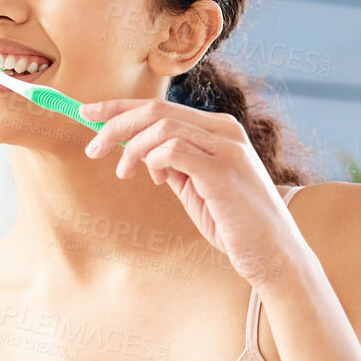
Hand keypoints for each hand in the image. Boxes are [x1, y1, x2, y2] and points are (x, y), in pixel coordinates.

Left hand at [80, 97, 298, 285]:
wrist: (273, 253)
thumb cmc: (235, 224)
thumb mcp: (198, 189)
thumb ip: (176, 167)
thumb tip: (144, 155)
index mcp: (218, 130)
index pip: (161, 108)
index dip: (120, 107)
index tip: (88, 113)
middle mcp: (224, 130)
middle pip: (156, 111)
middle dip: (115, 124)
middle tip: (92, 148)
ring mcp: (226, 147)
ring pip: (161, 128)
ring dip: (132, 149)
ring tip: (124, 173)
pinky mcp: (223, 170)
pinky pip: (174, 150)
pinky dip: (154, 160)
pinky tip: (156, 179)